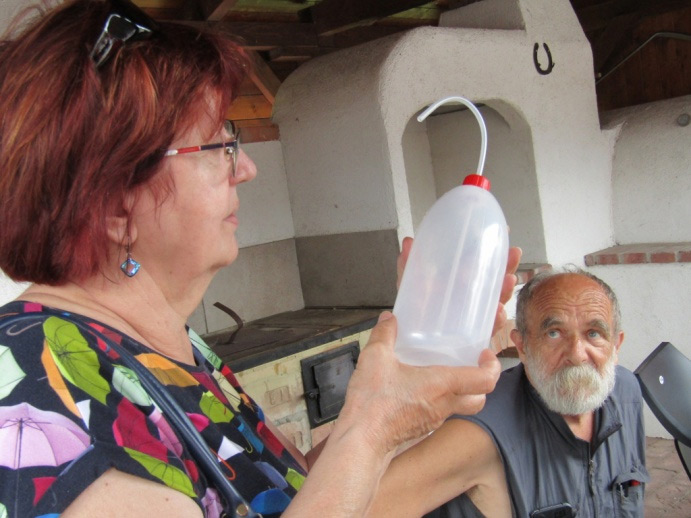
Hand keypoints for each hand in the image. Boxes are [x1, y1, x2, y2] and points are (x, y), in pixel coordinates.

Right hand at [340, 312, 500, 455]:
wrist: (361, 440)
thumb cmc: (373, 404)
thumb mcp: (375, 358)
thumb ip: (384, 335)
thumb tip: (389, 319)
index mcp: (441, 385)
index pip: (485, 380)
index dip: (492, 366)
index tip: (485, 354)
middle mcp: (443, 405)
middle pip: (479, 399)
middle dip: (482, 384)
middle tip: (472, 366)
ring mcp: (433, 419)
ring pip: (460, 408)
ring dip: (460, 393)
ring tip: (444, 376)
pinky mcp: (420, 427)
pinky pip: (439, 414)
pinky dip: (439, 402)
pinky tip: (420, 390)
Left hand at [396, 237, 521, 336]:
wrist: (413, 348)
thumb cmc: (414, 317)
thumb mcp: (411, 289)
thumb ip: (409, 268)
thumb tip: (408, 242)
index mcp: (458, 283)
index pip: (481, 262)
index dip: (493, 248)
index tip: (504, 232)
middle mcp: (470, 298)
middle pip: (495, 280)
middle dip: (507, 266)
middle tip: (513, 254)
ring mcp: (476, 317)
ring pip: (498, 301)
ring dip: (505, 291)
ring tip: (508, 280)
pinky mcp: (476, 338)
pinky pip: (489, 328)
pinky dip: (495, 320)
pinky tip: (497, 312)